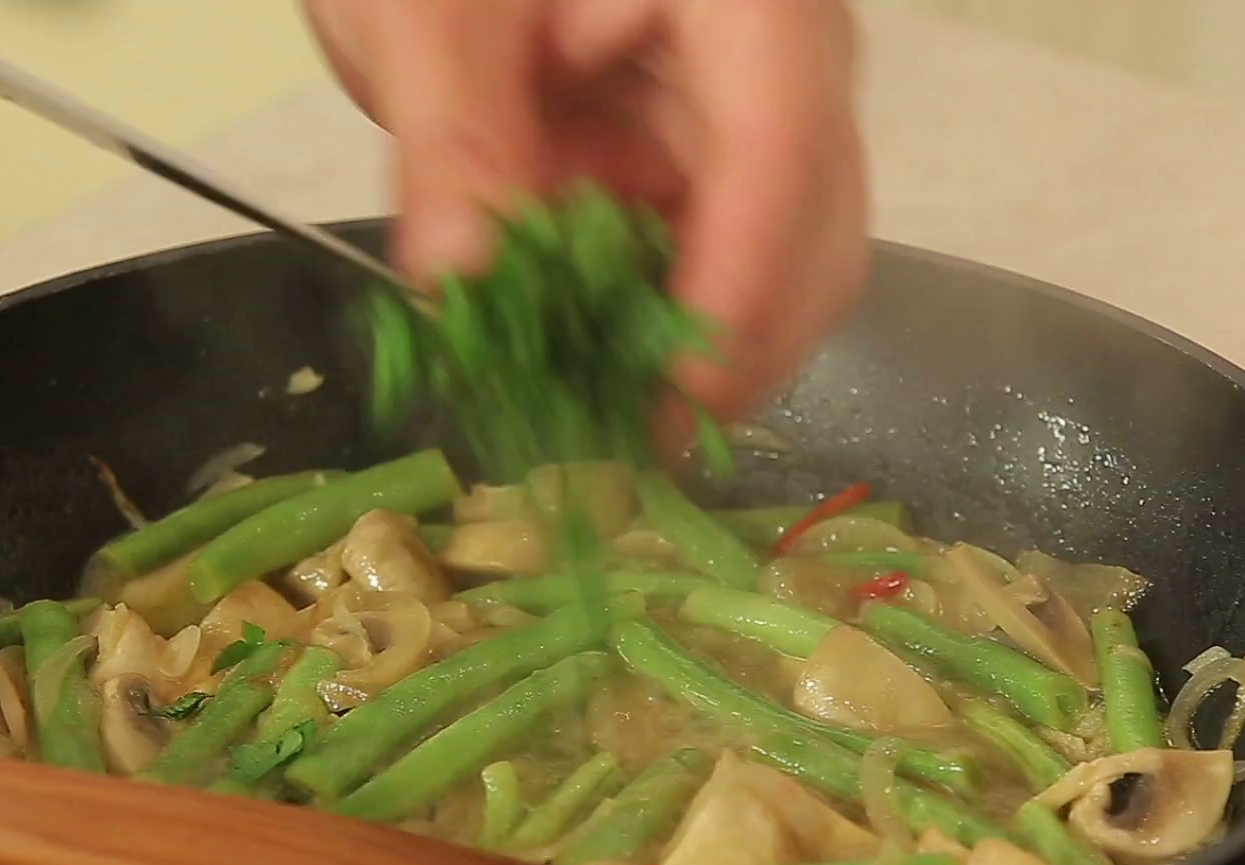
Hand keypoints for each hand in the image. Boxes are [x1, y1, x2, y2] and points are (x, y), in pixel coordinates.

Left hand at [303, 0, 869, 436]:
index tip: (679, 392)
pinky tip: (583, 371)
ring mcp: (756, 122)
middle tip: (621, 442)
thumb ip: (449, 138)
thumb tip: (460, 283)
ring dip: (690, 356)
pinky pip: (711, 275)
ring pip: (782, 274)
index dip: (743, 281)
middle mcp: (786, 61)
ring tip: (589, 418)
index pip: (781, 141)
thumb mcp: (429, 12)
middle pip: (815, 228)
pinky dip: (650, 335)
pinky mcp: (710, 175)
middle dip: (729, 348)